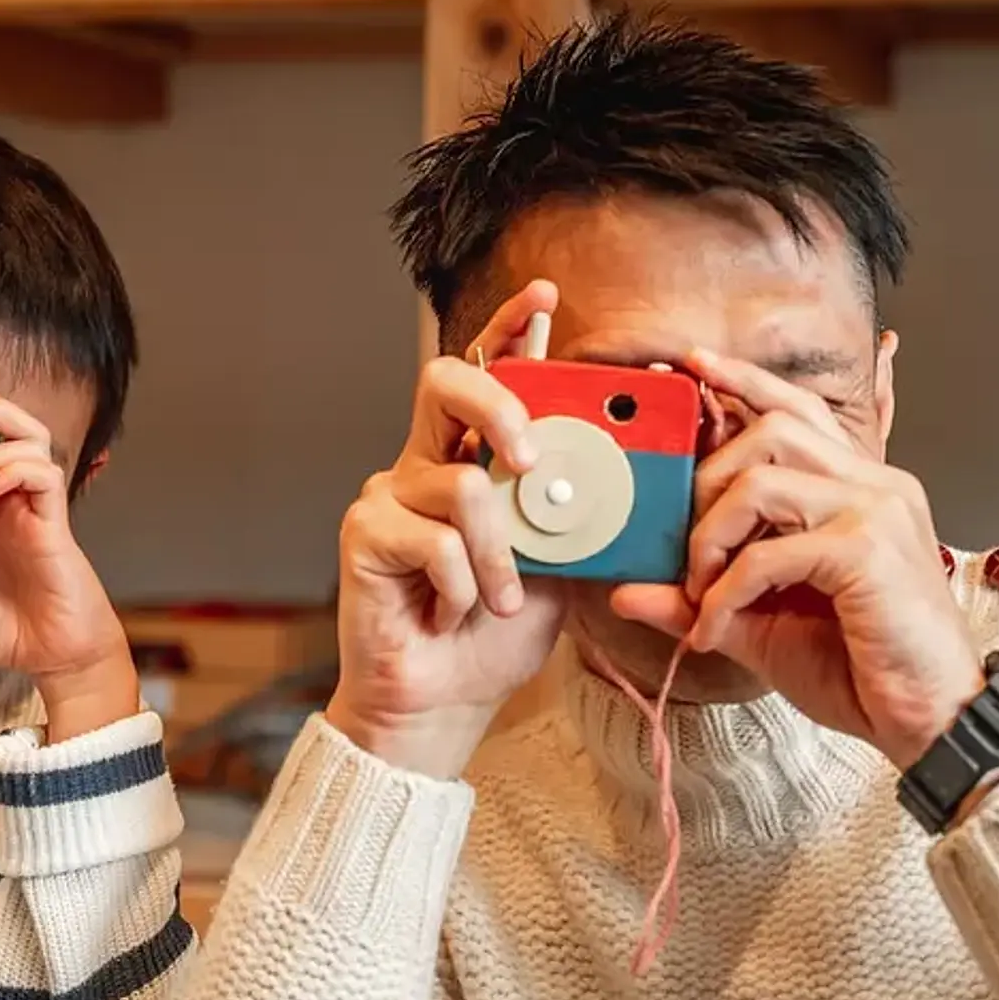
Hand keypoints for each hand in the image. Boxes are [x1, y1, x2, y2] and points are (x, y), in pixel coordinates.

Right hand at [327, 280, 568, 778]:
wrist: (446, 702)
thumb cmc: (499, 632)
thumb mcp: (562, 564)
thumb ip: (581, 512)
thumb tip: (634, 464)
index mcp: (472, 457)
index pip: (486, 374)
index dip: (508, 328)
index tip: (544, 297)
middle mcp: (424, 462)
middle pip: (446, 383)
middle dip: (498, 406)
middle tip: (530, 460)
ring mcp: (388, 494)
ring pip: (460, 485)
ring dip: (498, 554)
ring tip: (499, 600)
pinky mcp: (364, 533)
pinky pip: (433, 540)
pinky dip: (462, 585)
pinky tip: (452, 611)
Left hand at [610, 350, 983, 768]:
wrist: (929, 722)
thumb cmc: (860, 668)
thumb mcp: (759, 626)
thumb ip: (697, 600)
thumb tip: (623, 591)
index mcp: (857, 487)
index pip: (796, 408)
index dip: (743, 381)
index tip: (692, 367)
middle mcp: (874, 485)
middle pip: (769, 432)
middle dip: (705, 485)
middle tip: (687, 553)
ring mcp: (877, 512)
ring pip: (763, 480)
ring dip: (711, 536)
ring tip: (701, 591)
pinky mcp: (869, 551)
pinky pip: (770, 551)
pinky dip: (728, 591)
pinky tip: (717, 627)